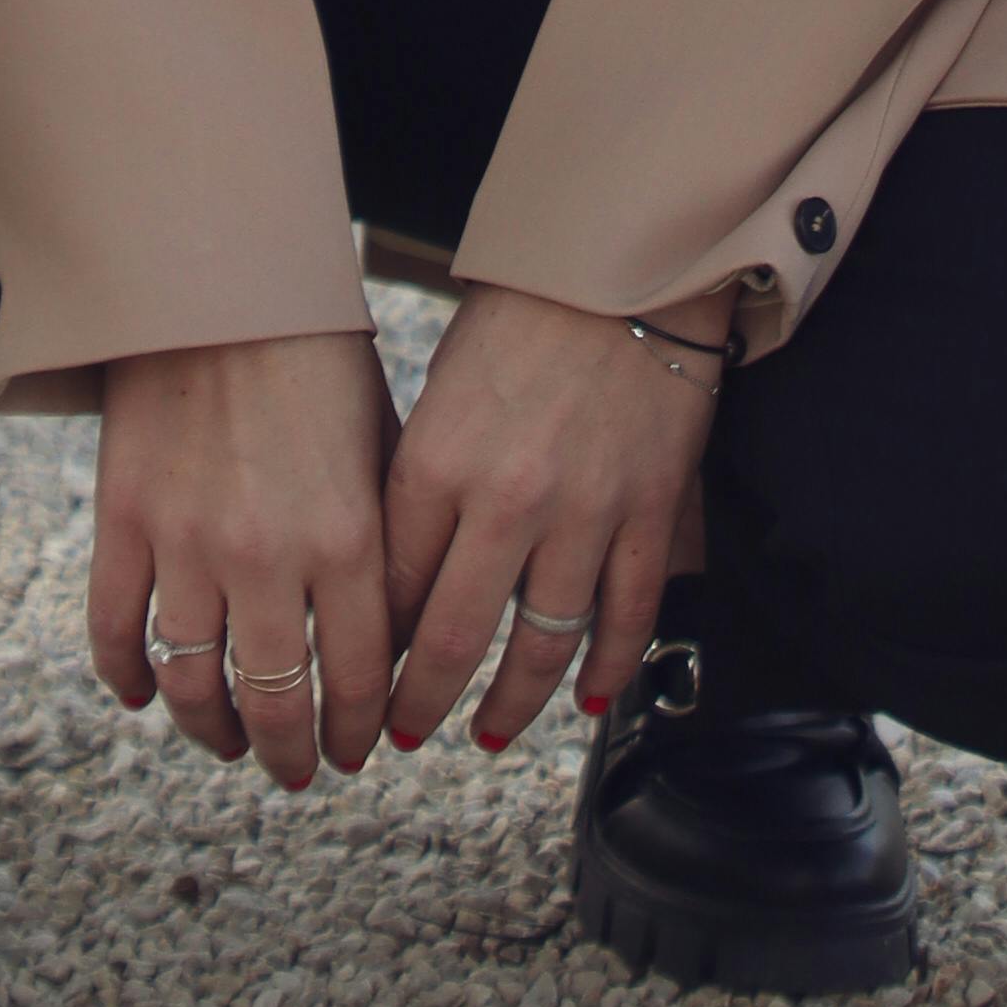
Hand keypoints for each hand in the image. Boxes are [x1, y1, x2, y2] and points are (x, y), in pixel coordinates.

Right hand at [88, 331, 396, 791]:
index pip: (358, 679)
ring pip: (194, 684)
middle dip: (291, 753)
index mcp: (348, 538)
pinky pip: (118, 630)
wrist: (222, 282)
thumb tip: (400, 636)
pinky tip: (147, 696)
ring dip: (215, 732)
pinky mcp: (124, 520)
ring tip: (230, 743)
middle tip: (295, 770)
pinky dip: (130, 678)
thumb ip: (388, 543)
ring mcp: (187, 542)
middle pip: (277, 701)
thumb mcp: (382, 446)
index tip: (355, 751)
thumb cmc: (317, 356)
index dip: (356, 731)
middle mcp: (269, 554)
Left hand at [380, 284, 721, 759]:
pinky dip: (609, 667)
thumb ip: (417, 487)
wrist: (625, 269)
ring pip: (541, 645)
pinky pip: (628, 615)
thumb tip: (392, 582)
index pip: (387, 589)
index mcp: (436, 462)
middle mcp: (506, 499)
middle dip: (418, 704)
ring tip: (487, 735)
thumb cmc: (518, 319)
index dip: (367, 650)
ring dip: (509, 707)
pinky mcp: (650, 511)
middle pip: (452, 638)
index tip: (356, 683)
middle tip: (399, 737)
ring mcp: (585, 512)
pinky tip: (587, 698)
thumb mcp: (440, 395)